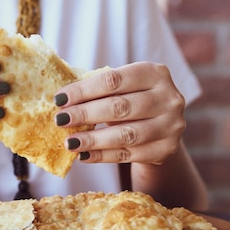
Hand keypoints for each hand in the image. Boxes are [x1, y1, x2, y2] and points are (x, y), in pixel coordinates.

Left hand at [54, 62, 185, 165]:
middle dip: (85, 114)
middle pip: (120, 107)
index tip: (59, 100)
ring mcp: (170, 126)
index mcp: (155, 73)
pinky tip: (84, 155)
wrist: (163, 128)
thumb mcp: (124, 89)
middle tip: (61, 120)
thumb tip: (62, 101)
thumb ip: (100, 90)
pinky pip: (127, 154)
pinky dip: (102, 156)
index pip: (114, 80)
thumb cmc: (134, 102)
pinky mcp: (165, 150)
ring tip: (70, 142)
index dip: (84, 90)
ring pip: (125, 135)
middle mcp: (168, 98)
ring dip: (93, 139)